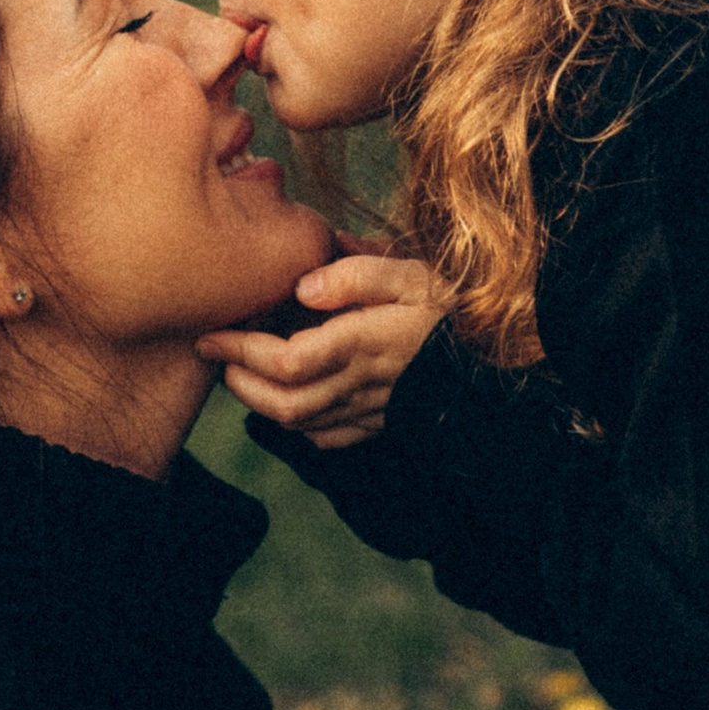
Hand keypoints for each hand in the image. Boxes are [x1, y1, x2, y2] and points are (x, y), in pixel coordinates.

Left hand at [199, 252, 444, 450]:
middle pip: (282, 403)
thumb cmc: (451, 308)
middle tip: (217, 355)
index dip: (242, 351)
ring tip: (239, 371)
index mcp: (363, 344)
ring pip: (298, 423)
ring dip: (258, 401)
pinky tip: (286, 397)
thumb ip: (357, 274)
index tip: (213, 333)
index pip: (286, 361)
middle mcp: (360, 384)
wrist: (495, 362)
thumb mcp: (411, 274)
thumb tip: (302, 286)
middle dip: (239, 383)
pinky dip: (295, 422)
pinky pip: (325, 436)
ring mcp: (368, 410)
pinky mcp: (378, 423)